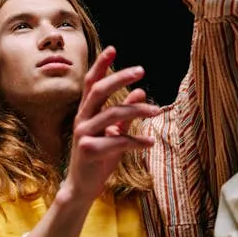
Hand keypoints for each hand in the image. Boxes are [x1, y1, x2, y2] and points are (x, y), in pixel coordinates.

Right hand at [63, 46, 157, 203]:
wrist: (83, 187)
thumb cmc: (98, 157)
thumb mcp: (113, 132)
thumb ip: (125, 112)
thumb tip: (139, 92)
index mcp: (85, 112)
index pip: (90, 83)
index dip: (100, 65)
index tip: (113, 49)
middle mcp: (82, 119)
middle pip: (98, 91)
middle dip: (119, 78)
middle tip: (140, 70)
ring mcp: (84, 134)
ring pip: (112, 114)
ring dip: (136, 110)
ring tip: (156, 110)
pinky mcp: (90, 151)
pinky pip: (118, 141)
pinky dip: (137, 140)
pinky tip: (150, 142)